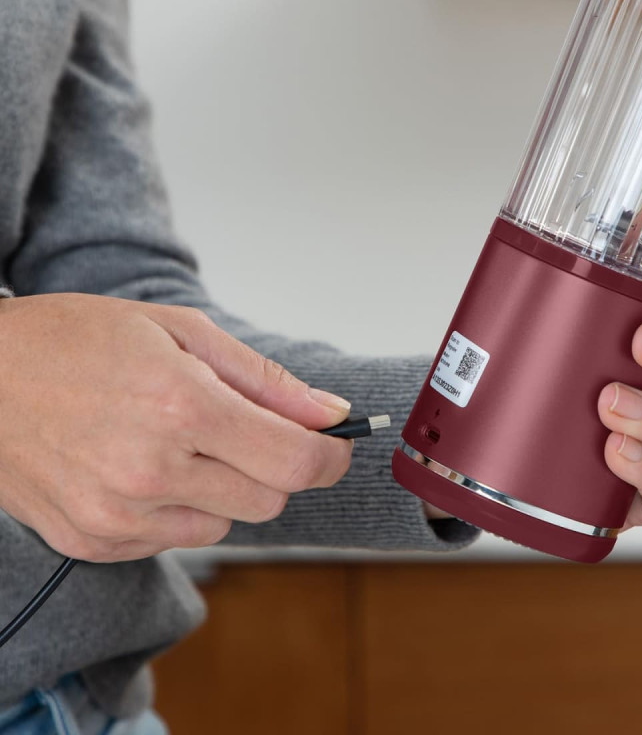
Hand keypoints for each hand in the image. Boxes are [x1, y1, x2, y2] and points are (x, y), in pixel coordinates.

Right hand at [0, 294, 352, 561]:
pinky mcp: (96, 541)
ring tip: (178, 439)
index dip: (331, 456)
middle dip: (275, 464)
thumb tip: (328, 412)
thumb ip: (263, 378)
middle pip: (270, 497)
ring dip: (226, 484)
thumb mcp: (179, 331)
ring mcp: (119, 515)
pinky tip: (144, 466)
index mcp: (181, 407)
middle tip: (244, 426)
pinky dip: (182, 505)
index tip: (337, 445)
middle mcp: (152, 472)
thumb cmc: (74, 340)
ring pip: (228, 520)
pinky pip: (178, 537)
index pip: (295, 460)